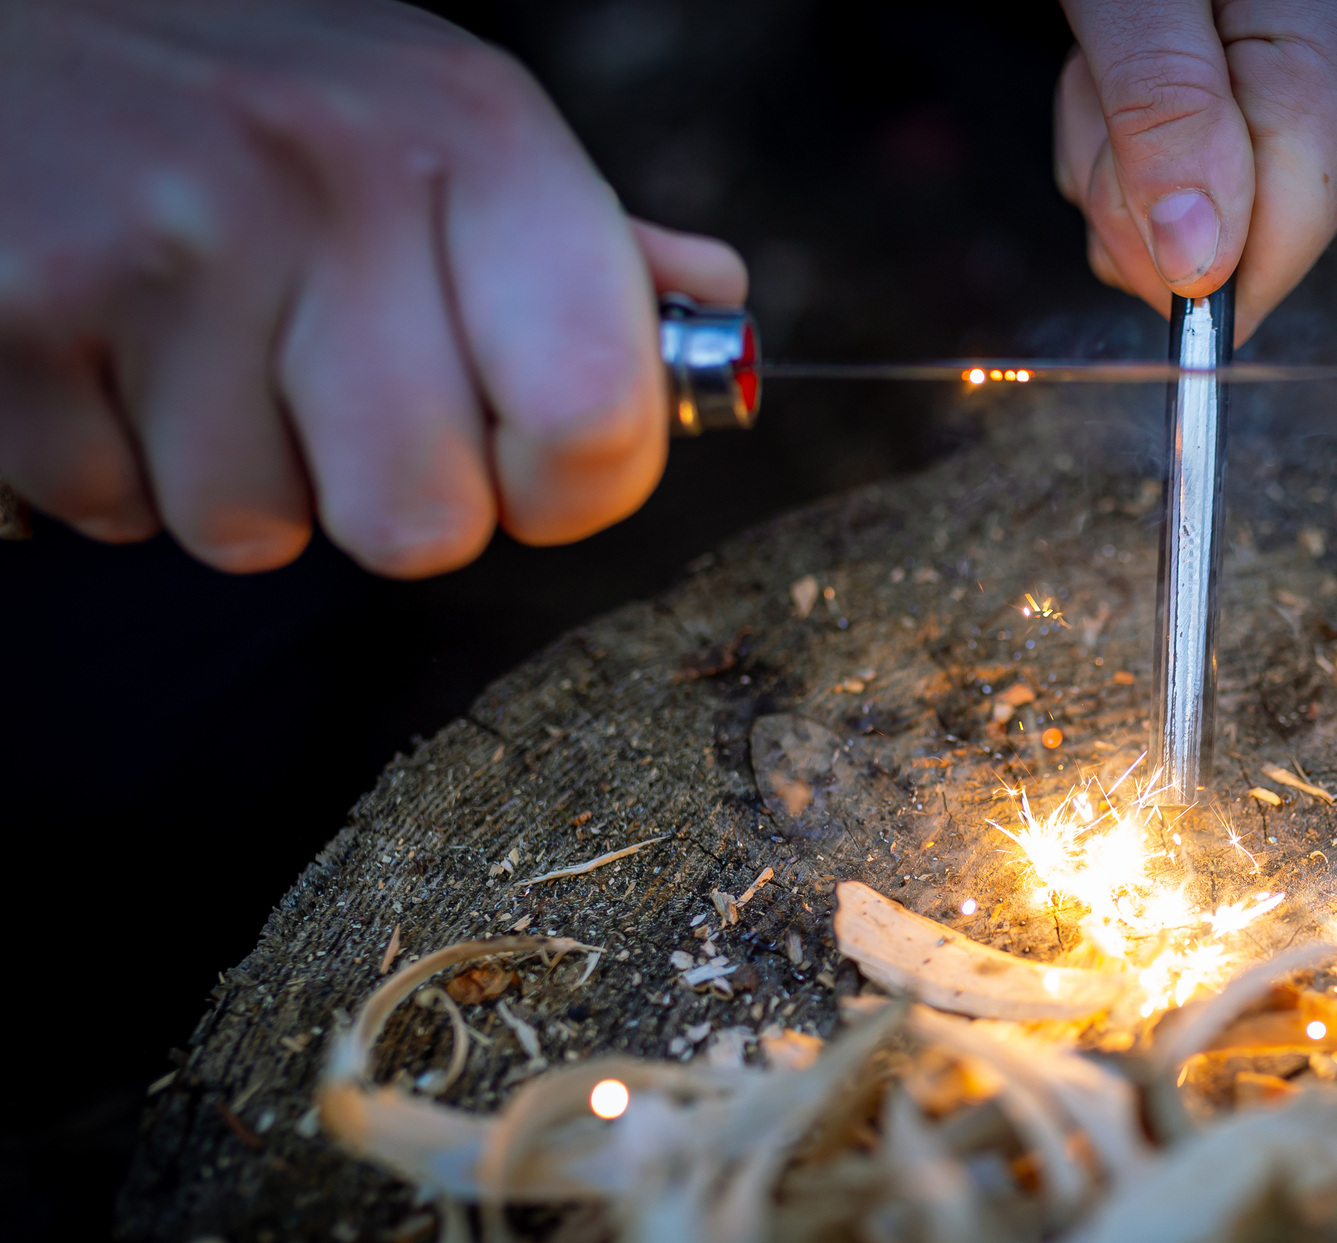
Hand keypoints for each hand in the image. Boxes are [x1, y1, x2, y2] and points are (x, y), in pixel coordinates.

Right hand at [0, 0, 744, 576]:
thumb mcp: (437, 115)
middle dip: (382, 489)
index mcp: (473, 138)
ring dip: (237, 474)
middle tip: (325, 383)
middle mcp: (330, 183)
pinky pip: (117, 514)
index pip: (597, 419)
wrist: (13, 16)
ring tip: (197, 336)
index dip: (567, 484)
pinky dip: (114, 461)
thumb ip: (579, 239)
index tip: (525, 456)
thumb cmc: (249, 88)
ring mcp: (163, 250)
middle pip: (425, 524)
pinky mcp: (21, 318)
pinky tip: (109, 342)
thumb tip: (705, 304)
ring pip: (259, 534)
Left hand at [1055, 0, 1336, 341]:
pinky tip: (1162, 64)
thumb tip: (1198, 261)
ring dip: (1131, 157)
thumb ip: (1164, 111)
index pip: (1258, 265)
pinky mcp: (1332, 131)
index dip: (1156, 238)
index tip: (1115, 143)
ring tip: (1140, 51)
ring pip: (1207, 234)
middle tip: (1118, 71)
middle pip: (1228, 255)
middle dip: (1134, 181)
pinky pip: (1214, 199)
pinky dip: (1153, 144)